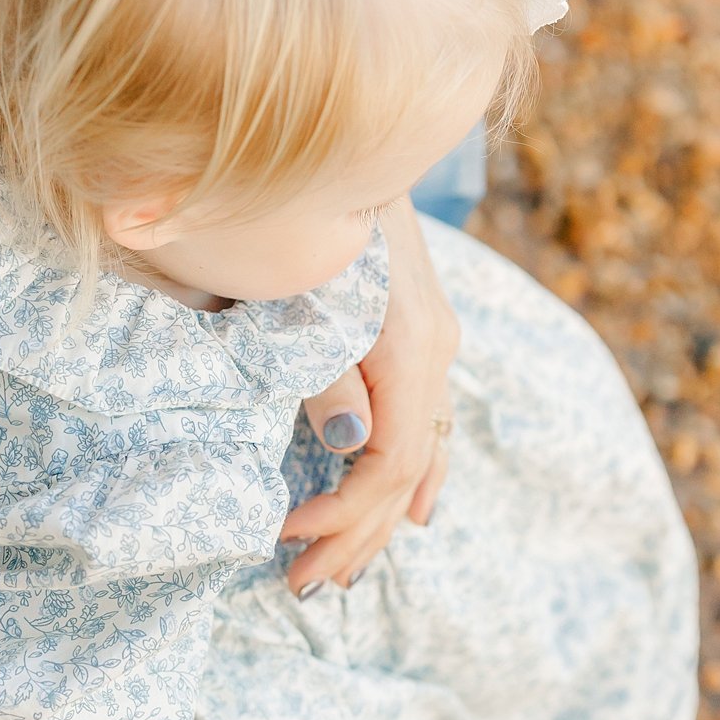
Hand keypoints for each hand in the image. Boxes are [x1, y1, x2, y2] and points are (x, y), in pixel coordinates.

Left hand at [283, 199, 458, 592]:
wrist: (325, 133)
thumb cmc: (292, 212)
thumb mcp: (296, 293)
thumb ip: (324, 369)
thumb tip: (352, 439)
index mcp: (410, 345)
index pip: (389, 463)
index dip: (343, 514)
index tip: (286, 537)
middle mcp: (434, 346)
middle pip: (408, 470)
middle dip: (358, 534)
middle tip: (302, 585)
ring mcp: (432, 336)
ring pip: (422, 450)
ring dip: (382, 516)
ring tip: (344, 570)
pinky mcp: (417, 327)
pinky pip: (430, 419)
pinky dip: (418, 472)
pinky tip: (418, 511)